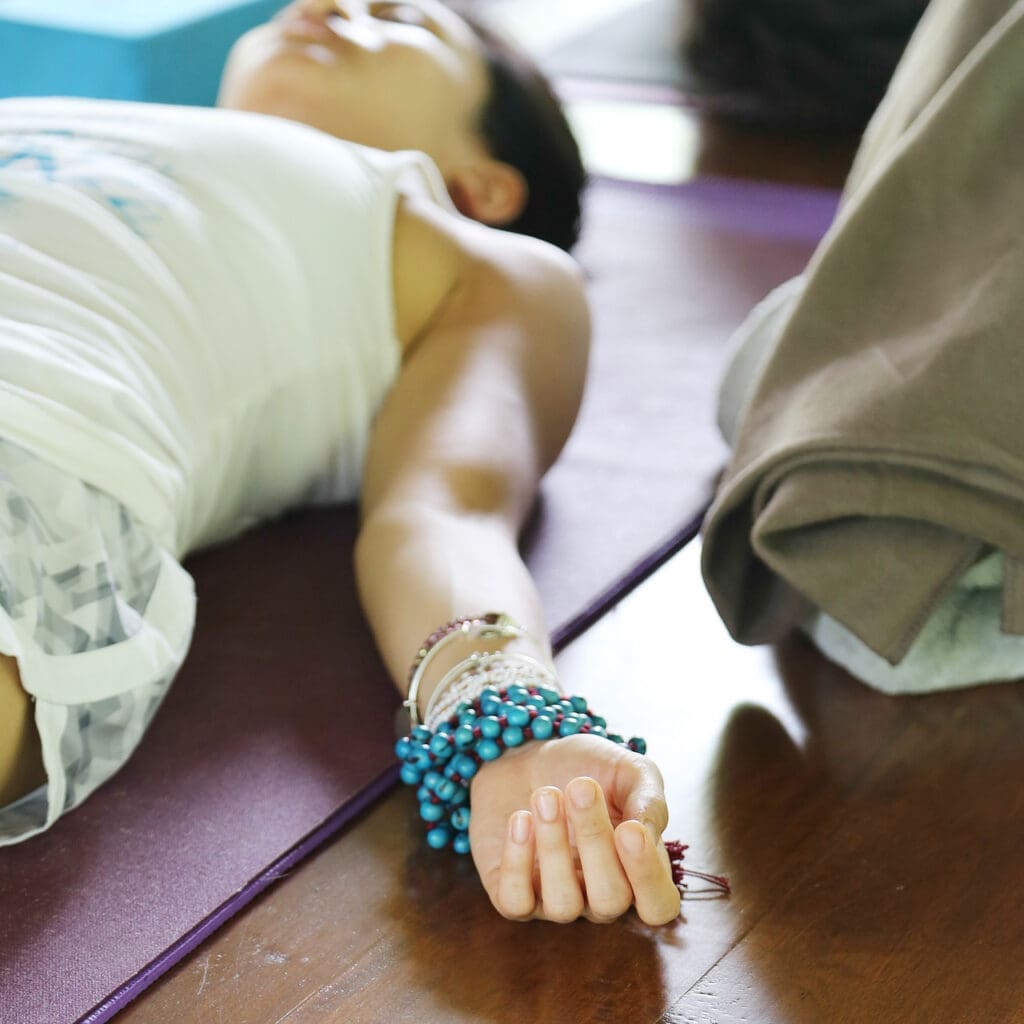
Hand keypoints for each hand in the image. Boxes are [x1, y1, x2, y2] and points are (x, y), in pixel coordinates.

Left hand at [468, 734, 681, 924]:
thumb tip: (646, 832)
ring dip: (553, 846)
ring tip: (545, 795)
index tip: (629, 829)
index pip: (658, 905)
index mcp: (638, 870)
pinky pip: (517, 902)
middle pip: (610, 901)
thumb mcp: (630, 771)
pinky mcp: (515, 895)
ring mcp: (558, 899)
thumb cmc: (590, 768)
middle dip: (594, 841)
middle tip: (580, 787)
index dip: (648, 876)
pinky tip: (521, 818)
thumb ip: (650, 799)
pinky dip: (517, 861)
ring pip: (563, 905)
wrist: (532, 755)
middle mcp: (601, 895)